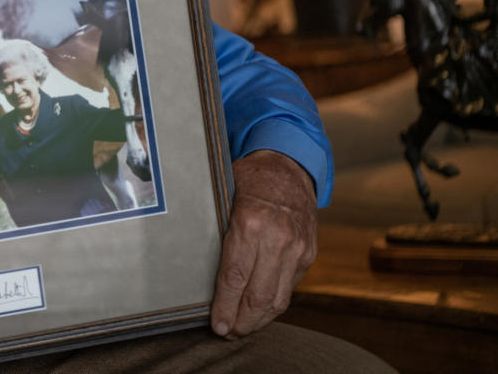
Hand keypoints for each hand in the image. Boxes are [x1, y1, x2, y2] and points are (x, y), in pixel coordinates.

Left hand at [210, 149, 316, 338]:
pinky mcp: (309, 253)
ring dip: (259, 320)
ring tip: (242, 328)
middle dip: (241, 321)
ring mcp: (297, 248)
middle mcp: (277, 238)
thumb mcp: (223, 193)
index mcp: (250, 222)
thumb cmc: (248, 178)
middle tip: (227, 333)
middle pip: (258, 296)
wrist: (289, 165)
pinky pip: (290, 288)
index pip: (235, 277)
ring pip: (278, 298)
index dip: (225, 306)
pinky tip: (260, 311)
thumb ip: (214, 227)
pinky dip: (274, 304)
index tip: (217, 324)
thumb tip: (188, 262)